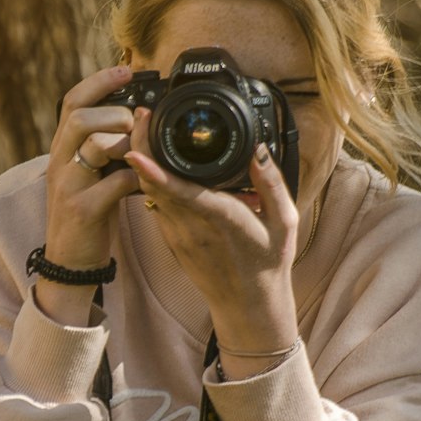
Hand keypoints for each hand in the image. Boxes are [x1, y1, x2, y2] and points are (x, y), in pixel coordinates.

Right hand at [36, 64, 138, 323]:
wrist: (69, 262)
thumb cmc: (88, 213)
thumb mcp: (91, 173)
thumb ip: (105, 146)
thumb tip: (137, 116)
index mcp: (62, 149)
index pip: (72, 101)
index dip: (99, 81)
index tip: (127, 70)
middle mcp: (59, 162)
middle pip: (79, 116)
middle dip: (114, 112)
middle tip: (136, 122)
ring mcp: (68, 186)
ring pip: (93, 144)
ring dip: (125, 141)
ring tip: (141, 151)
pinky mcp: (82, 210)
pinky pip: (113, 183)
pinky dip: (136, 176)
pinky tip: (146, 180)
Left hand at [126, 114, 298, 361]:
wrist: (247, 305)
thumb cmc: (268, 263)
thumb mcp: (284, 220)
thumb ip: (270, 182)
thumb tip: (258, 148)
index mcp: (221, 219)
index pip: (180, 192)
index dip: (154, 171)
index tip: (136, 150)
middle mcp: (192, 227)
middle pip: (153, 183)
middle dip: (142, 147)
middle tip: (143, 115)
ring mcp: (177, 234)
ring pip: (148, 192)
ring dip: (142, 161)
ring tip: (145, 128)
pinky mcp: (170, 237)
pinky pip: (154, 202)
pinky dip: (149, 179)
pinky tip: (152, 159)